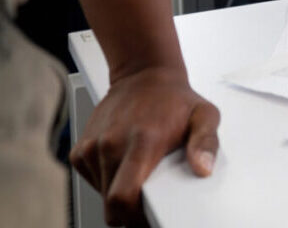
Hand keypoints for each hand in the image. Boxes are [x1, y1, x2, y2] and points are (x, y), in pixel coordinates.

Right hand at [70, 65, 218, 227]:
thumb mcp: (204, 116)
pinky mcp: (81, 149)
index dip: (134, 218)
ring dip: (118, 193)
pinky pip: (91, 180)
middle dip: (128, 212)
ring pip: (101, 193)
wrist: (144, 74)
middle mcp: (111, 145)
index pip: (123, 196)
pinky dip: (106, 181)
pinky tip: (124, 165)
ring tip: (139, 174)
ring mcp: (92, 147)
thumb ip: (206, 143)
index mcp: (142, 141)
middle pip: (110, 203)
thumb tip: (202, 169)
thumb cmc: (174, 99)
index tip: (148, 219)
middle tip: (148, 202)